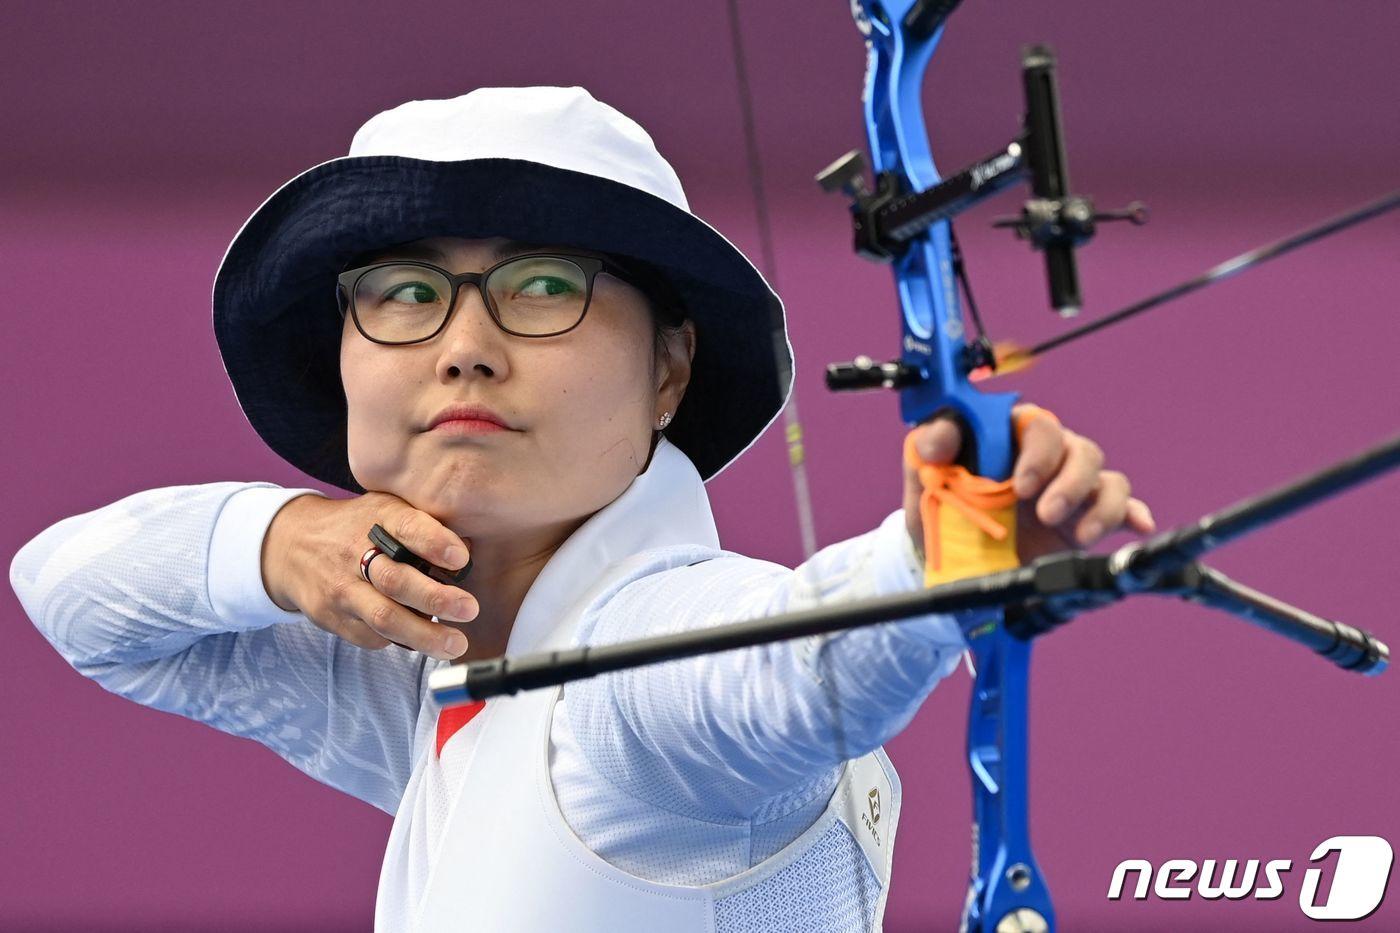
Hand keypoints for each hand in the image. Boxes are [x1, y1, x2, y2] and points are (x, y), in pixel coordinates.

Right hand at [261, 492, 477, 659]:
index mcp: (378, 517)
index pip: (407, 527)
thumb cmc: (358, 526)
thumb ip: (426, 524)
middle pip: (395, 580)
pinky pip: (373, 636)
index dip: (434, 543)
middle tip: (469, 610)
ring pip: (384, 618)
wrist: (293, 546)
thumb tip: (471, 549)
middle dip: (436, 599)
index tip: (461, 559)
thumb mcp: (388, 508)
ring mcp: (342, 589)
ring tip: (455, 644)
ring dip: (424, 635)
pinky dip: (402, 641)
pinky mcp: (334, 618)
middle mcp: (355, 553)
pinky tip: (425, 642)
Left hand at [903, 405, 1155, 563]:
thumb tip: (936, 437)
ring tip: (1079, 535)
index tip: (1020, 485)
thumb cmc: (939, 501)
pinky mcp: (1084, 517)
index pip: (1037, 425)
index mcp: (1010, 436)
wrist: (949, 553)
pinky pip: (1121, 506)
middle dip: (1069, 482)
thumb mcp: (924, 475)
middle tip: (1045, 513)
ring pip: (1105, 476)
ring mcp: (1068, 486)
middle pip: (1079, 449)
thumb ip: (928, 448)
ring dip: (1099, 505)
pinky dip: (1132, 513)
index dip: (1037, 451)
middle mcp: (1046, 456)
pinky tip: (1137, 525)